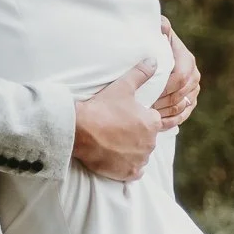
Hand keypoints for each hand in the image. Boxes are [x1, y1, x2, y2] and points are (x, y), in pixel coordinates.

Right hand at [72, 59, 161, 181]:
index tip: (124, 116)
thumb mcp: (122, 86)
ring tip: (114, 143)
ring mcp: (140, 159)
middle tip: (116, 129)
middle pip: (147, 138)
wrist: (79, 131)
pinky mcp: (129, 173)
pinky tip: (117, 158)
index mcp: (152, 122)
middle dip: (135, 134)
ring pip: (141, 154)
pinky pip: (135, 171)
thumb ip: (141, 73)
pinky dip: (128, 166)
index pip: (152, 120)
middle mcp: (151, 142)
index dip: (138, 117)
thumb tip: (154, 60)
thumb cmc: (102, 107)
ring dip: (132, 150)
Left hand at [153, 18, 201, 131]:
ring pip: (180, 107)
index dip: (164, 87)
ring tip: (146, 116)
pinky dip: (169, 121)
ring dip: (163, 112)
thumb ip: (160, 27)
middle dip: (161, 102)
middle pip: (179, 95)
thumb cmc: (152, 43)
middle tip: (142, 108)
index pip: (179, 77)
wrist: (155, 55)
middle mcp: (194, 75)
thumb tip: (162, 26)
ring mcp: (193, 90)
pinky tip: (155, 123)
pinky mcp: (190, 102)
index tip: (146, 92)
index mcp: (186, 59)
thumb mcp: (155, 32)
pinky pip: (182, 116)